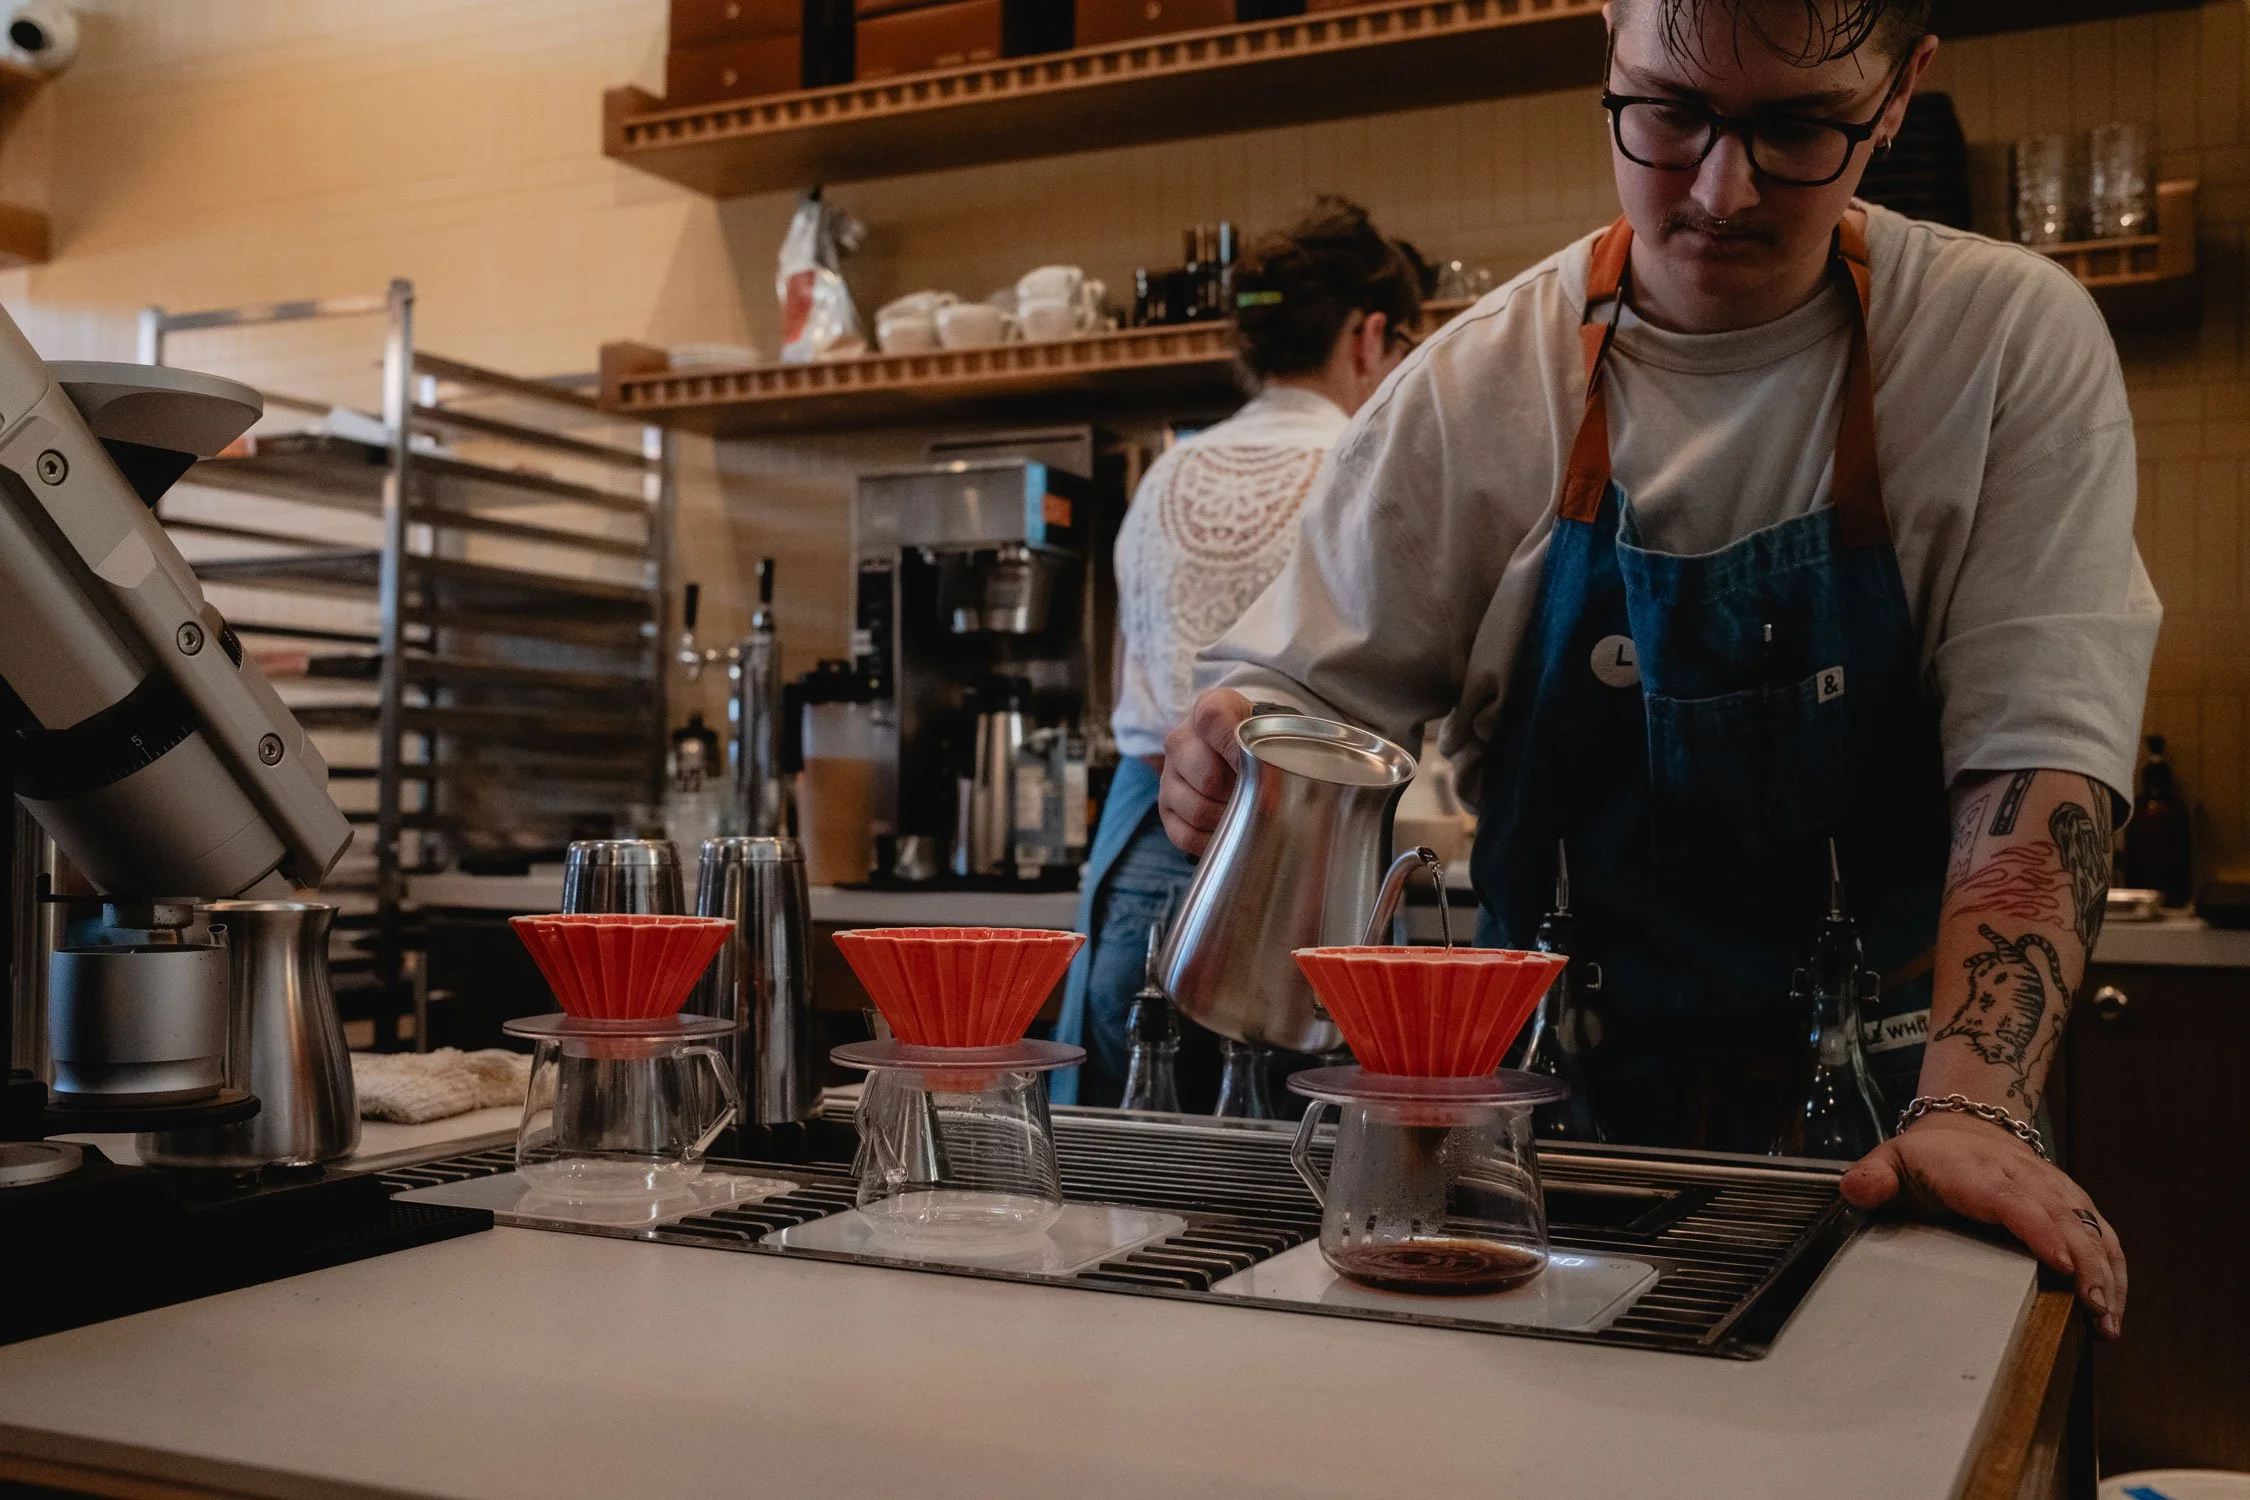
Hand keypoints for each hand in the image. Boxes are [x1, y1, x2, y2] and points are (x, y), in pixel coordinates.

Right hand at [1158, 689, 1254, 855]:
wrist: (1240, 748)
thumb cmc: (1256, 740)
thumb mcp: (1266, 726)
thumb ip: (1270, 744)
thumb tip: (1273, 788)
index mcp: (1207, 710)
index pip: (1213, 721)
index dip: (1237, 750)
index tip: (1264, 772)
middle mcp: (1180, 741)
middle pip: (1208, 778)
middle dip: (1240, 795)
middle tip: (1260, 798)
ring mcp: (1168, 776)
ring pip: (1197, 809)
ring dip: (1228, 819)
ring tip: (1246, 813)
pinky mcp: (1165, 808)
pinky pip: (1185, 835)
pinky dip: (1212, 840)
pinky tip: (1229, 831)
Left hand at [1841, 1112, 2125, 1338]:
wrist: (1966, 1125)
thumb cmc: (1927, 1158)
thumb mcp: (1890, 1161)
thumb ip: (1872, 1177)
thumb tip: (1856, 1189)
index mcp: (1979, 1173)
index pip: (2014, 1201)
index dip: (2040, 1231)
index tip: (2062, 1265)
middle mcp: (2026, 1180)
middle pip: (2063, 1220)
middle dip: (2085, 1264)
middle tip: (2094, 1310)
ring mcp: (2055, 1191)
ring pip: (2091, 1228)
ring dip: (2105, 1272)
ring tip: (2108, 1321)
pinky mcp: (2073, 1204)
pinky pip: (2103, 1233)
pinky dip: (2113, 1268)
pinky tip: (2113, 1305)